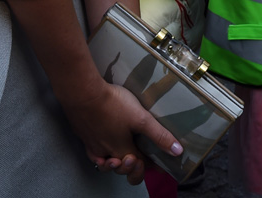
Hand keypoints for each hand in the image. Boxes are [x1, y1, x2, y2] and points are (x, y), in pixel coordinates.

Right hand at [61, 79, 181, 185]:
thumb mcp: (141, 118)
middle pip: (123, 168)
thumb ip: (158, 135)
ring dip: (118, 165)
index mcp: (123, 149)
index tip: (160, 164)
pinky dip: (101, 159)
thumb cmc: (113, 104)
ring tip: (126, 158)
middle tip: (142, 160)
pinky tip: (104, 154)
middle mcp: (107, 152)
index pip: (140, 164)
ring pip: (107, 163)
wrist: (83, 94)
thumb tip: (178, 151)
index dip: (151, 165)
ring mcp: (94, 146)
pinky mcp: (85, 137)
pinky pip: (94, 155)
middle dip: (135, 168)